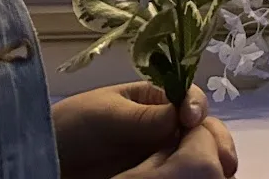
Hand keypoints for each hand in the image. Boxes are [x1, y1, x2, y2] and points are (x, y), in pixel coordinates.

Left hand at [54, 82, 237, 178]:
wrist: (47, 159)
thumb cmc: (72, 127)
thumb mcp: (106, 115)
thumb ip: (144, 116)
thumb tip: (182, 113)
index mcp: (154, 100)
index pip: (189, 98)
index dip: (196, 106)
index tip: (190, 119)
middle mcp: (165, 126)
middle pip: (204, 129)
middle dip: (216, 139)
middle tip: (222, 158)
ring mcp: (162, 155)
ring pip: (200, 155)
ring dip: (213, 161)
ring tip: (220, 172)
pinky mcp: (157, 177)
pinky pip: (184, 175)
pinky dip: (199, 175)